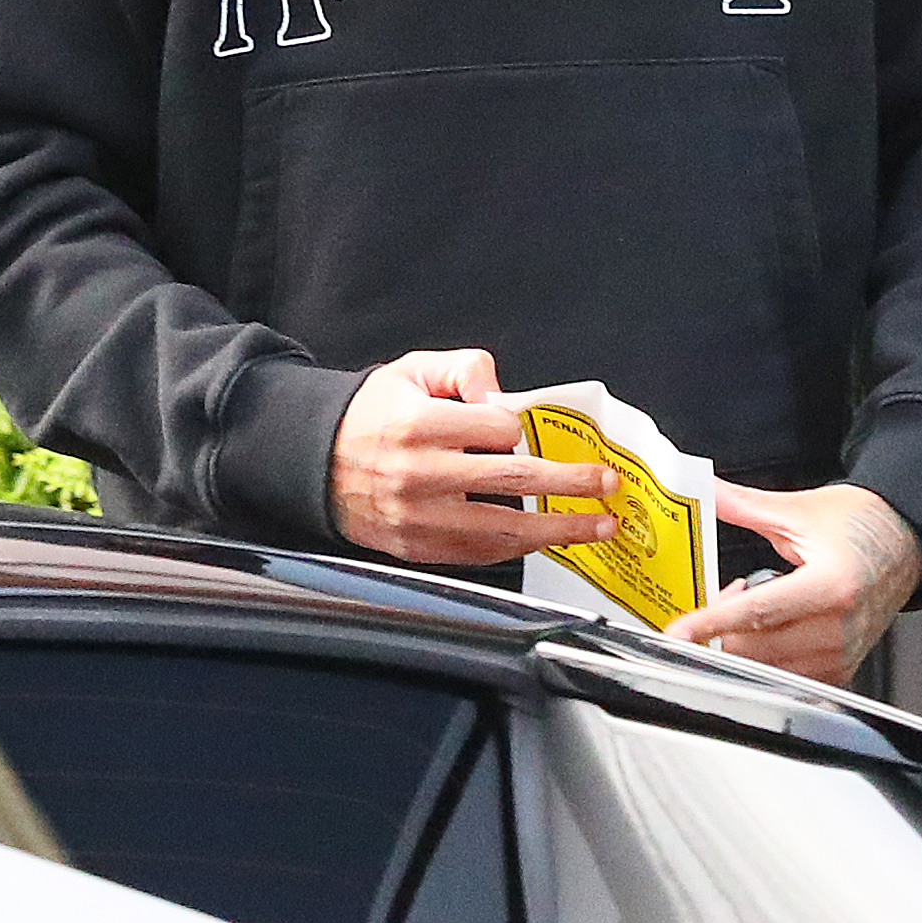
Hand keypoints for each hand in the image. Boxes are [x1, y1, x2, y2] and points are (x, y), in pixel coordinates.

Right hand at [327, 349, 617, 566]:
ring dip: (557, 530)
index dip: (521, 428)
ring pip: (502, 530)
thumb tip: (505, 396)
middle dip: (569, 485)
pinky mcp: (418, 548)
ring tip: (595, 526)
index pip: (496, 429)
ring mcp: (419, 518)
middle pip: (512, 481)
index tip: (530, 431)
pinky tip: (546, 538)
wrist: (316, 462)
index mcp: (418, 426)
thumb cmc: (371, 415)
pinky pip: (479, 553)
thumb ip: (465, 369)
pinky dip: (518, 548)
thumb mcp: (412, 371)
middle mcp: (419, 476)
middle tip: (605, 485)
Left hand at [666, 482, 921, 685]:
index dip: (712, 622)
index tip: (679, 633)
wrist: (905, 542)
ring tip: (755, 604)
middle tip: (725, 592)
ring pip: (767, 667)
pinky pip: (787, 676)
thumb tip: (704, 491)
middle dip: (723, 627)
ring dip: (745, 642)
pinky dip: (766, 656)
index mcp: (831, 585)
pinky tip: (771, 627)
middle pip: (757, 648)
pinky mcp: (842, 670)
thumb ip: (743, 505)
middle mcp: (840, 627)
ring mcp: (842, 654)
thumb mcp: (799, 510)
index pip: (759, 613)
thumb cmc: (863, 526)